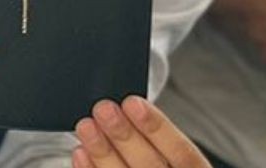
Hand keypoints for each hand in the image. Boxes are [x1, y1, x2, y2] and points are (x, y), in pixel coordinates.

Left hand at [72, 97, 208, 167]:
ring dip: (104, 152)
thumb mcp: (173, 154)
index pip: (184, 155)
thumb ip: (158, 139)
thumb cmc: (165, 165)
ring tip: (86, 127)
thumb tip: (127, 109)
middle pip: (152, 167)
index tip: (133, 103)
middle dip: (125, 136)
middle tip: (104, 110)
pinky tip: (81, 153)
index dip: (159, 129)